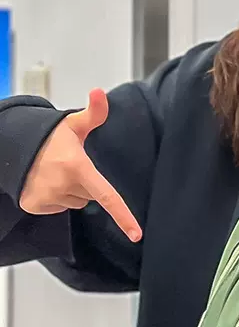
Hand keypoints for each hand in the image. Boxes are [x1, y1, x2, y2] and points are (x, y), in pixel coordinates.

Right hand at [20, 89, 141, 241]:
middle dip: (86, 184)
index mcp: (78, 167)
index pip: (107, 197)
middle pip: (91, 196)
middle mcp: (63, 185)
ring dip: (71, 191)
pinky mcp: (35, 205)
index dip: (123, 217)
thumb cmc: (49, 137)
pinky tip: (45, 182)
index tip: (136, 235)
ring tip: (56, 172)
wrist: (14, 146)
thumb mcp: (73, 124)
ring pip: (76, 203)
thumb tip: (100, 92)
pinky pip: (58, 208)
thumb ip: (93, 113)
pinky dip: (55, 198)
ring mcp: (48, 197)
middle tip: (70, 166)